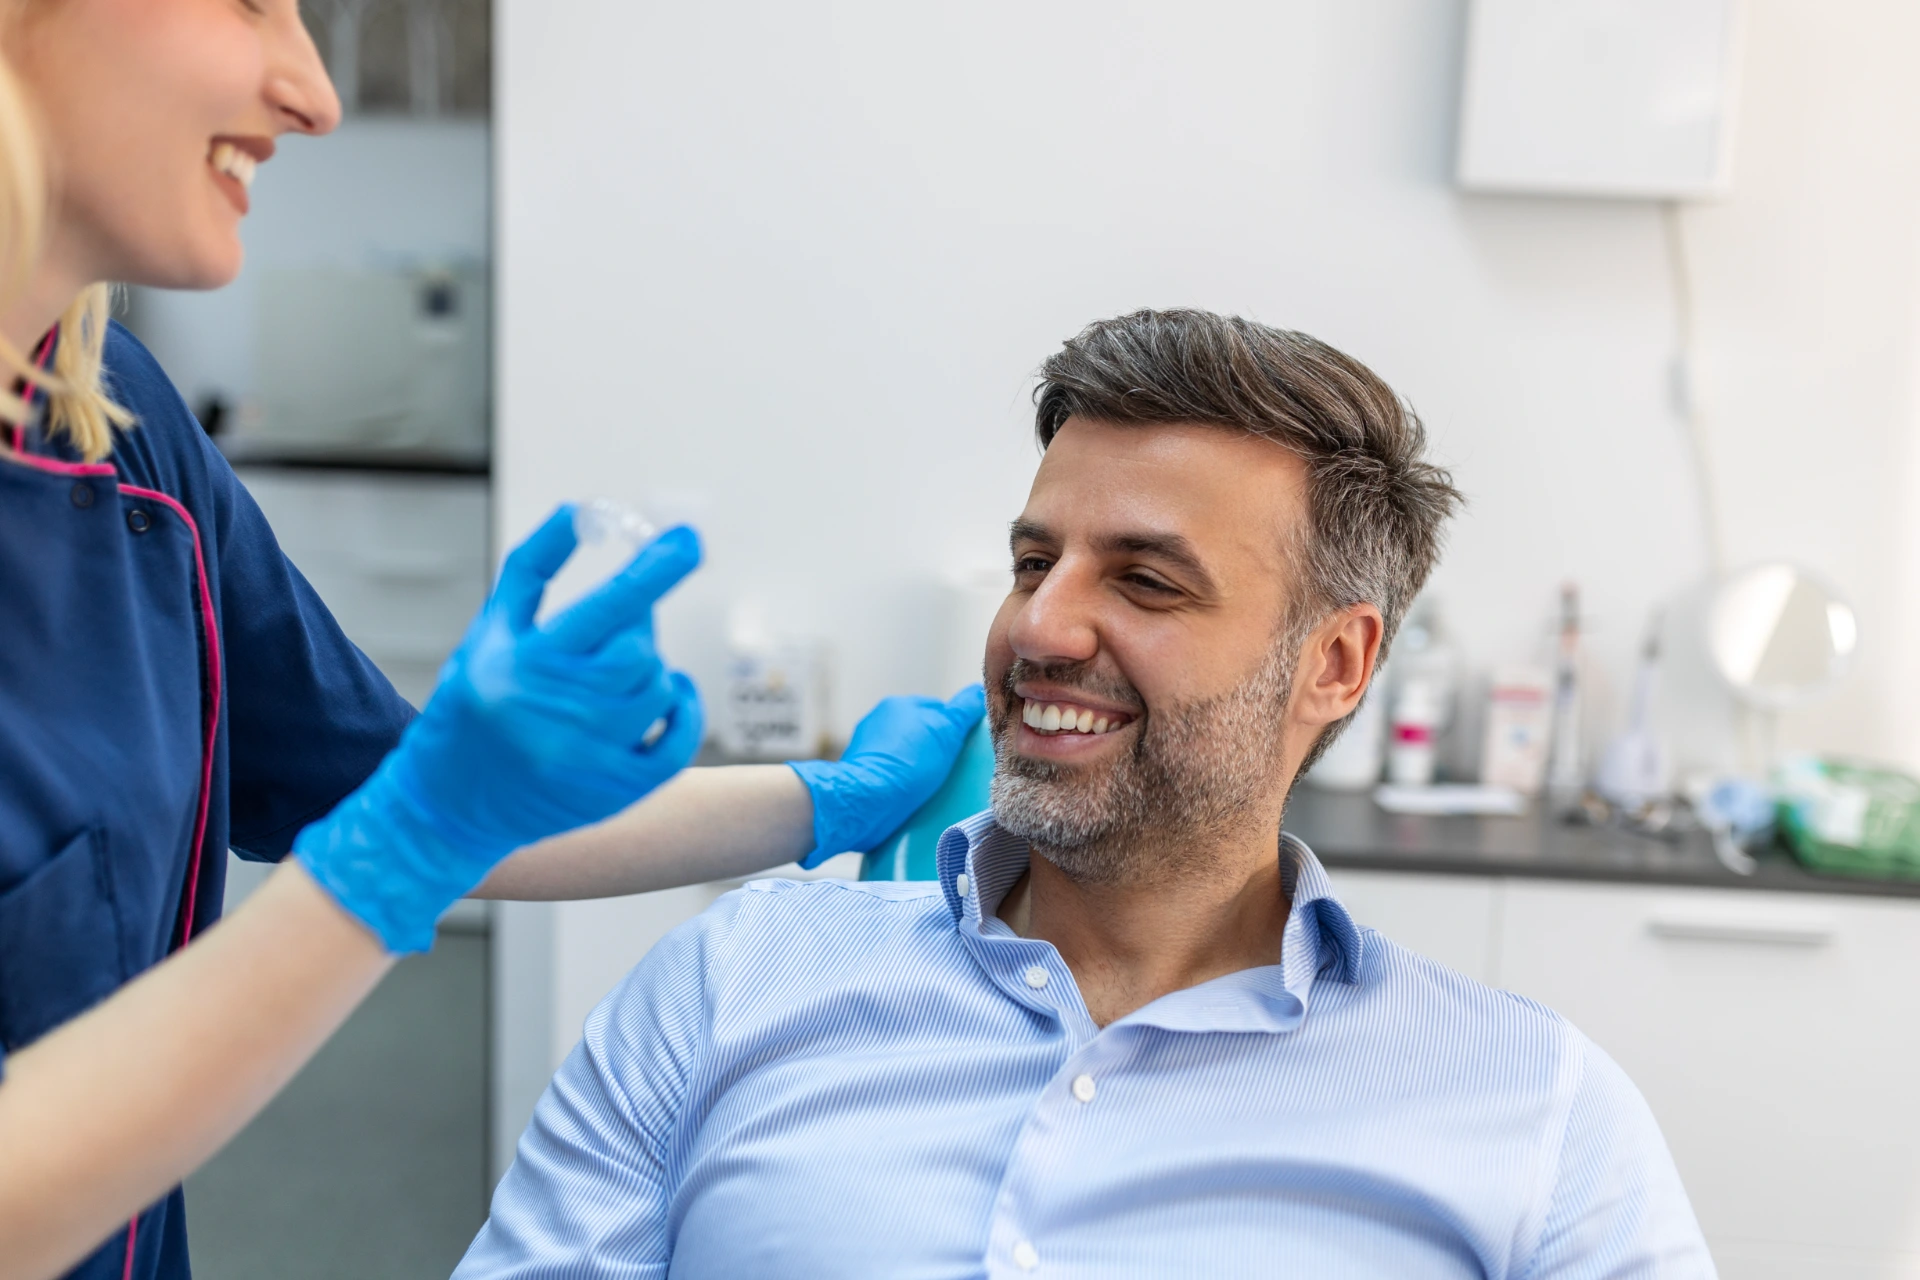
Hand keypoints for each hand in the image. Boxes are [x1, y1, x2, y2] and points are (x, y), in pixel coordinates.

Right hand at [296, 507, 706, 951]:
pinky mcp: (614, 791)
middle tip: (627, 613)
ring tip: (621, 664)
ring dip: (651, 664)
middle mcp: (558, 711)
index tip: (689, 538)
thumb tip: (580, 509)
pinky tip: (668, 693)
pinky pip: (677, 742)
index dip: (653, 570)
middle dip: (641, 618)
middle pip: (638, 647)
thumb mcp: (487, 633)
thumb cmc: (471, 705)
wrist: (448, 807)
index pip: (607, 607)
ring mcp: (590, 755)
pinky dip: (683, 709)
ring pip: (657, 687)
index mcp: (524, 664)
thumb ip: (532, 569)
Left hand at [788, 685, 985, 867]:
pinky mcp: (859, 773)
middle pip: (918, 730)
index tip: (963, 746)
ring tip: (930, 786)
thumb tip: (978, 690)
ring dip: (916, 765)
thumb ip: (964, 709)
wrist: (867, 801)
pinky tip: (910, 796)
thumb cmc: (909, 763)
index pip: (936, 708)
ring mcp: (865, 747)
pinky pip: (889, 772)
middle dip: (933, 746)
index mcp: (898, 705)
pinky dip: (900, 781)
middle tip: (950, 768)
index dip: (953, 726)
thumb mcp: (947, 730)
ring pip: (903, 752)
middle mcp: (878, 720)